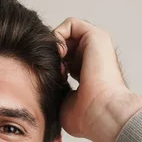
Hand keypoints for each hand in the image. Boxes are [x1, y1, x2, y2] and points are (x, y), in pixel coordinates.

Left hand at [52, 17, 141, 141]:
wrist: (102, 113)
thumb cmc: (85, 116)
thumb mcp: (63, 103)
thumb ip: (54, 90)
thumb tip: (38, 86)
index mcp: (86, 74)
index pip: (63, 62)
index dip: (50, 68)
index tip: (47, 81)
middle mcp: (92, 58)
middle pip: (62, 46)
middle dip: (49, 56)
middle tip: (50, 72)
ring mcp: (95, 46)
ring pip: (65, 35)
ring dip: (53, 47)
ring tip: (55, 65)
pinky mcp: (96, 36)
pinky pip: (70, 24)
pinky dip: (57, 36)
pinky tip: (58, 54)